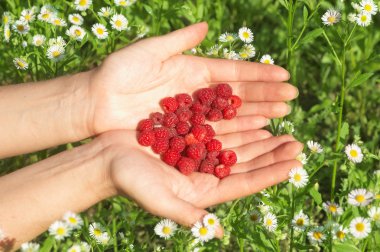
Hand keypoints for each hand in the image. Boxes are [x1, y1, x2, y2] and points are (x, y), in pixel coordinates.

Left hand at [88, 22, 297, 133]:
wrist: (96, 101)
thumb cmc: (118, 73)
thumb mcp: (148, 50)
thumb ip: (178, 41)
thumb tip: (206, 27)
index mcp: (192, 69)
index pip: (232, 72)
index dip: (258, 74)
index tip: (283, 76)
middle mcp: (197, 92)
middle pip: (237, 95)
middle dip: (265, 96)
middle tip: (292, 100)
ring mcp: (192, 113)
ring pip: (230, 115)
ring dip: (256, 114)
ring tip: (281, 115)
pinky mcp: (183, 132)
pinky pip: (213, 132)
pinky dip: (234, 132)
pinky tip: (253, 133)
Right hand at [101, 130, 302, 234]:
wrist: (107, 159)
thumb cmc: (130, 181)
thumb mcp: (158, 199)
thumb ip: (188, 215)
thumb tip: (218, 235)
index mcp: (203, 191)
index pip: (244, 183)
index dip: (270, 174)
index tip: (294, 163)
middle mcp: (205, 173)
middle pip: (246, 163)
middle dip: (272, 154)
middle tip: (297, 143)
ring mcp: (199, 154)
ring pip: (237, 145)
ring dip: (259, 137)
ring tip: (282, 129)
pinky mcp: (190, 137)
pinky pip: (220, 129)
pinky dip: (238, 123)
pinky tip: (253, 117)